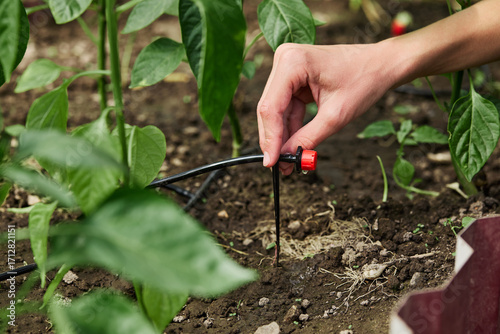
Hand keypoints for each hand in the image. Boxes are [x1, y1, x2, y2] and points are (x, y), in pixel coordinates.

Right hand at [257, 43, 393, 173]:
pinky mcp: (293, 76)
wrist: (381, 64)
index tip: (272, 163)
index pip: (271, 107)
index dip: (270, 138)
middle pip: (269, 108)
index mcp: (292, 62)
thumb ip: (308, 138)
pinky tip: (293, 145)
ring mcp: (287, 67)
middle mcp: (285, 59)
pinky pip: (286, 106)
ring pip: (276, 110)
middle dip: (274, 139)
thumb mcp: (336, 116)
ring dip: (282, 135)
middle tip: (279, 166)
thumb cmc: (364, 80)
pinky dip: (290, 126)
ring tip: (288, 161)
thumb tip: (288, 158)